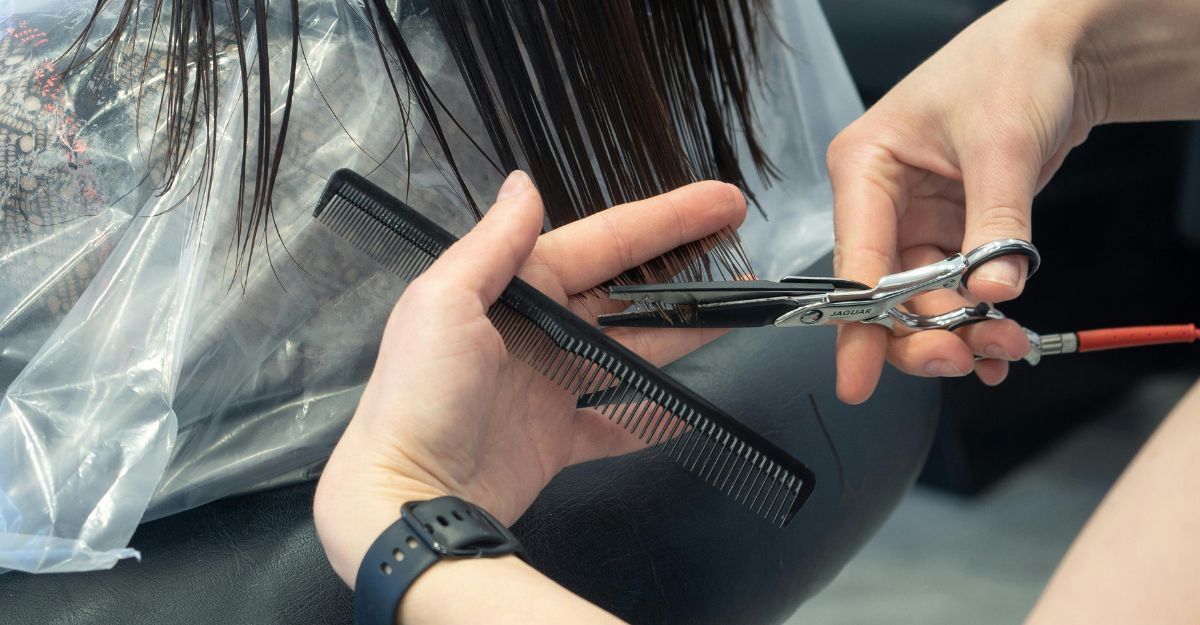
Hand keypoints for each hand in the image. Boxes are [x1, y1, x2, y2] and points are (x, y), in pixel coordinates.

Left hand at [314, 171, 745, 584]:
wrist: (404, 497)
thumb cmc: (419, 395)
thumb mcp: (444, 302)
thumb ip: (493, 244)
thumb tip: (523, 184)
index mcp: (513, 287)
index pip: (604, 242)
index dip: (666, 220)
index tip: (722, 203)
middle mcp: (536, 330)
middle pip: (624, 294)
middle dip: (682, 274)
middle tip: (741, 261)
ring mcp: (550, 387)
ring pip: (630, 353)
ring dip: (679, 337)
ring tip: (733, 318)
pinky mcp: (557, 440)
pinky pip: (616, 423)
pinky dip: (651, 419)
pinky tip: (687, 411)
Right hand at [827, 0, 1106, 402]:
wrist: (1064, 47)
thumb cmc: (1013, 65)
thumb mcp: (1003, 146)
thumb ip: (996, 226)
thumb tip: (993, 293)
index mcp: (865, 166)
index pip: (855, 259)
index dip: (857, 324)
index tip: (856, 378)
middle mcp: (881, 198)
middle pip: (883, 293)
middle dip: (922, 333)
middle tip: (962, 358)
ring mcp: (915, 218)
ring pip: (920, 300)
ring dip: (959, 331)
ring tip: (1002, 348)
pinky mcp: (950, 230)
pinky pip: (954, 290)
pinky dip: (977, 319)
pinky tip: (998, 342)